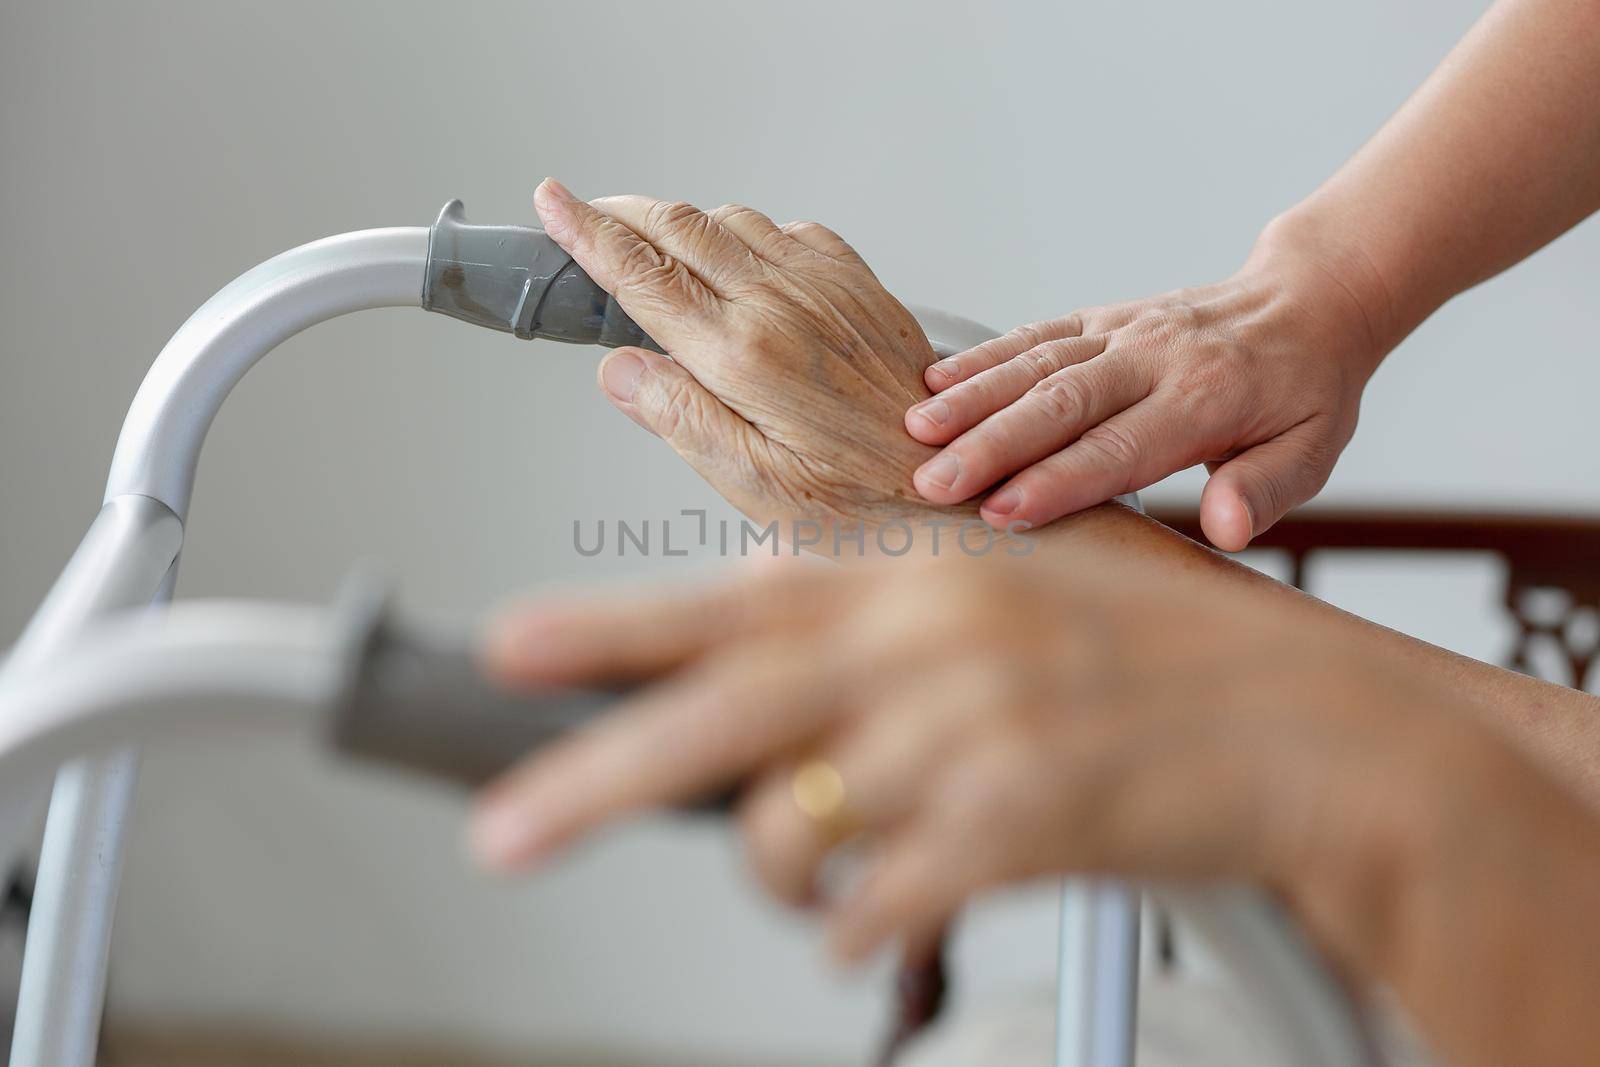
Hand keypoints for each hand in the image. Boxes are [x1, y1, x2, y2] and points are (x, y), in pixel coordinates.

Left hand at [467, 536, 1465, 968]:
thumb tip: (759, 666)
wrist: (1312, 730)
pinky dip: (862, 926)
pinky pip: (882, 905)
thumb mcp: (1009, 608)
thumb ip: (881, 634)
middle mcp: (931, 645)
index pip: (733, 603)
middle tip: (500, 836)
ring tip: (815, 893)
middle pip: (719, 720)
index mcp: (920, 582)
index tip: (509, 645)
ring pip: (797, 835)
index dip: (612, 627)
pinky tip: (882, 921)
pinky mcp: (1019, 825)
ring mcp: (972, 735)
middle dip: (594, 779)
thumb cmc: (1159, 666)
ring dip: (784, 882)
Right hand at [532, 179, 955, 547]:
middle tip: (585, 216)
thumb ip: (680, 419)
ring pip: (730, 221)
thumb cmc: (862, 506)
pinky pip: (788, 232)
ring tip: (650, 244)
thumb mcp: (754, 488)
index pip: (643, 273)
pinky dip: (746, 234)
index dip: (587, 233)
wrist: (958, 486)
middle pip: (679, 228)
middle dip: (621, 215)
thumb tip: (618, 367)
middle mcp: (784, 305)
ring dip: (681, 222)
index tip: (551, 203)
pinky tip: (738, 261)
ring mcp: (825, 287)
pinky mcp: (858, 286)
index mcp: (744, 356)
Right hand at [905, 223, 1390, 549]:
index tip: (1001, 512)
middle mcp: (1155, 356)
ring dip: (971, 398)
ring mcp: (1123, 330)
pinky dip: (982, 355)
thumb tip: (1226, 527)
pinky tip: (932, 379)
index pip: (1119, 446)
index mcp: (1207, 398)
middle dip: (992, 445)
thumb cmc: (1306, 395)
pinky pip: (1035, 332)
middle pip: (1061, 403)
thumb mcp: (1315, 449)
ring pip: (1037, 363)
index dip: (1059, 480)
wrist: (1308, 300)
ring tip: (915, 433)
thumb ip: (1267, 488)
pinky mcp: (1102, 317)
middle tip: (934, 485)